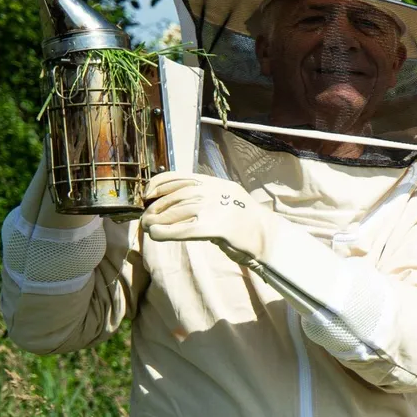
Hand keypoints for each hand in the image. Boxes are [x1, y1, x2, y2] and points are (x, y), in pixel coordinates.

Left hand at [142, 172, 274, 263]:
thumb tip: (175, 202)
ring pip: (175, 212)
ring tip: (148, 228)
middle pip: (174, 197)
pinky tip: (157, 236)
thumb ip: (205, 197)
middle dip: (155, 208)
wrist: (270, 238)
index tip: (147, 195)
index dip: (157, 185)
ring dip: (156, 221)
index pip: (178, 177)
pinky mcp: (216, 228)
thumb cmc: (246, 224)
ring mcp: (216, 208)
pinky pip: (183, 230)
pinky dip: (165, 233)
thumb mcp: (226, 200)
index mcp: (215, 183)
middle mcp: (214, 192)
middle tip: (146, 219)